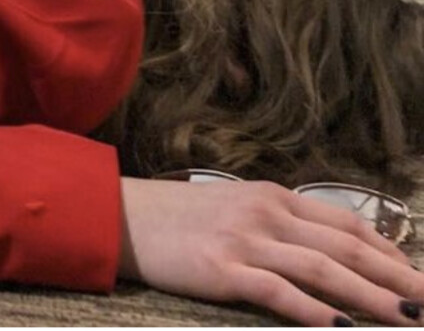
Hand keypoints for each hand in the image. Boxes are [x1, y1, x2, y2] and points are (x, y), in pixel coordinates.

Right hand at [118, 177, 423, 325]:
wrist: (119, 215)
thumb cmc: (176, 218)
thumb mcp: (232, 209)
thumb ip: (276, 225)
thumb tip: (322, 251)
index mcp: (271, 196)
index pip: (344, 222)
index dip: (387, 249)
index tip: (416, 273)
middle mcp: (265, 213)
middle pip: (344, 247)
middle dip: (396, 276)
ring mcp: (244, 240)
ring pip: (322, 270)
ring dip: (372, 297)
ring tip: (409, 318)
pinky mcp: (222, 269)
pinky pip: (278, 292)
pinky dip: (314, 311)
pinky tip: (342, 327)